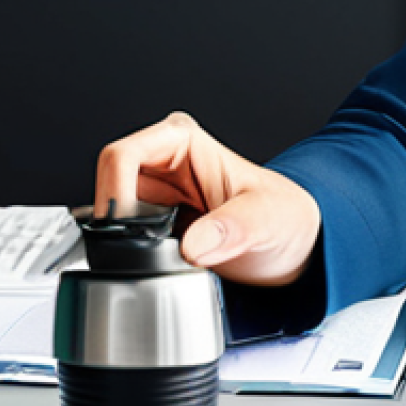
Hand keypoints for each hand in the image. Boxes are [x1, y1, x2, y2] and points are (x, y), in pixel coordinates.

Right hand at [94, 112, 320, 285]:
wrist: (295, 247)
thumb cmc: (286, 218)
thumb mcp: (267, 220)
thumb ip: (233, 229)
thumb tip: (194, 246)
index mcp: (182, 142)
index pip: (122, 157)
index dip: (116, 194)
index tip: (129, 229)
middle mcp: (161, 164)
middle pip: (109, 189)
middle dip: (124, 224)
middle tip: (157, 248)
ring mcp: (154, 197)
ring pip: (111, 218)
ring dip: (130, 243)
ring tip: (173, 255)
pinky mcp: (152, 227)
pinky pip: (122, 240)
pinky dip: (134, 257)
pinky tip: (167, 264)